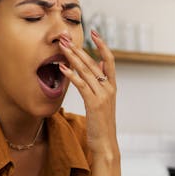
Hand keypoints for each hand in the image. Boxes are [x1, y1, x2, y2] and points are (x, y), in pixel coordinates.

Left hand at [58, 30, 118, 156]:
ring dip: (73, 58)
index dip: (102, 45)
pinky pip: (81, 85)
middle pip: (93, 62)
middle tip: (66, 37)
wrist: (105, 143)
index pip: (109, 60)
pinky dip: (71, 75)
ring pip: (87, 71)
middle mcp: (109, 88)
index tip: (94, 32)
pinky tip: (62, 68)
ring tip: (62, 47)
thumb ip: (102, 83)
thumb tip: (100, 66)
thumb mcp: (103, 101)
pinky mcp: (94, 103)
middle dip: (79, 48)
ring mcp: (102, 95)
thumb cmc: (101, 124)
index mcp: (112, 86)